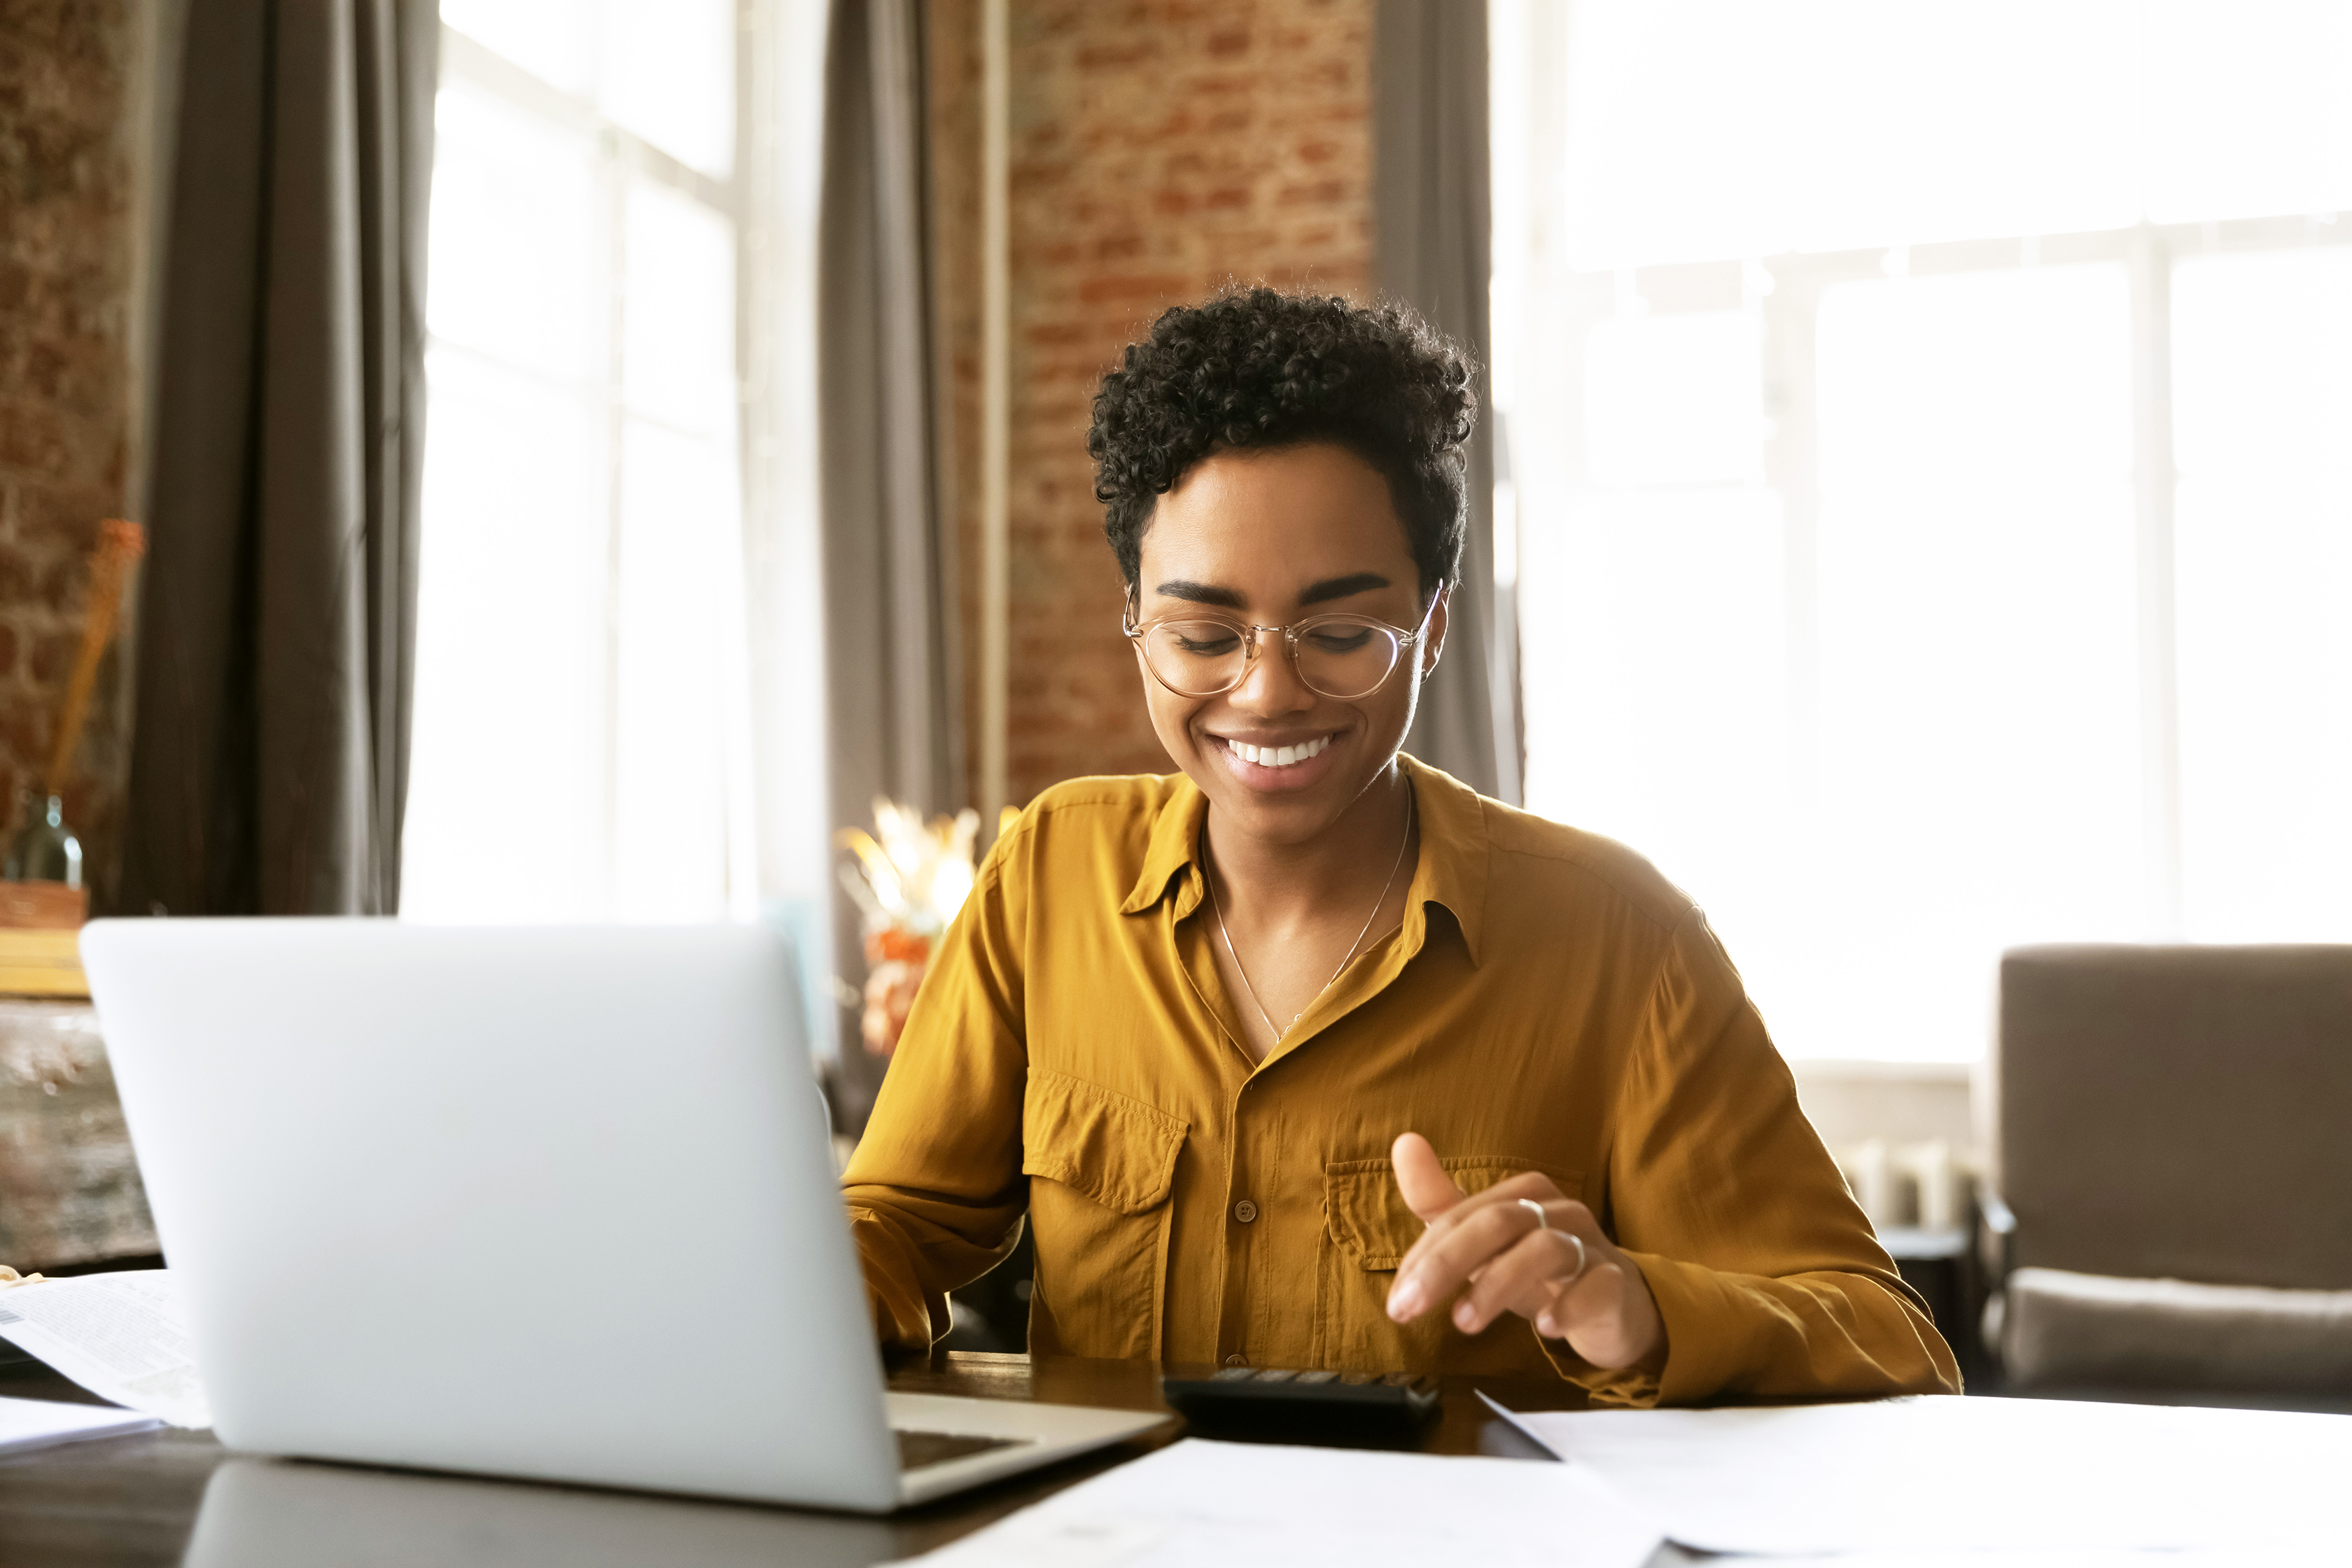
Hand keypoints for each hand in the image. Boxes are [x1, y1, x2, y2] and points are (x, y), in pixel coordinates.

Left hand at [1383, 1132, 1665, 1372]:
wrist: (1616, 1306)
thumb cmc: (1540, 1271)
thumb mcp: (1487, 1243)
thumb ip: (1441, 1203)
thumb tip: (1404, 1142)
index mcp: (1523, 1194)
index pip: (1461, 1216)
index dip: (1424, 1257)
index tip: (1397, 1302)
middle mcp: (1558, 1210)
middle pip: (1497, 1222)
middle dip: (1446, 1264)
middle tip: (1408, 1308)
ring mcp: (1591, 1244)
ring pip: (1543, 1249)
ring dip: (1497, 1285)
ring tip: (1464, 1323)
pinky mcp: (1617, 1283)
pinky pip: (1597, 1285)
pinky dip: (1569, 1305)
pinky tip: (1545, 1327)